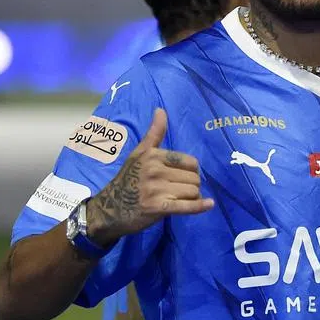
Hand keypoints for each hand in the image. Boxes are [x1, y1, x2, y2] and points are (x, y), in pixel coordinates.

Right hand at [86, 109, 213, 244]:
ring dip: (192, 198)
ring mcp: (156, 190)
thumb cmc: (128, 180)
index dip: (190, 171)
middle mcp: (154, 170)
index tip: (182, 177)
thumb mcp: (139, 154)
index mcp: (152, 155)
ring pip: (193, 192)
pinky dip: (200, 206)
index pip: (190, 162)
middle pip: (194, 178)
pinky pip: (187, 206)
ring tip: (180, 199)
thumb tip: (160, 110)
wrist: (110, 209)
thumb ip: (154, 133)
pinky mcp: (158, 207)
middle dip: (191, 185)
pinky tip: (209, 204)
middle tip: (179, 191)